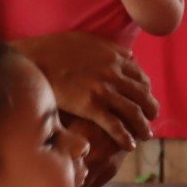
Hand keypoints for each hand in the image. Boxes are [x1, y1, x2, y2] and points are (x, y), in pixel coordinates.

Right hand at [17, 31, 156, 149]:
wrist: (34, 59)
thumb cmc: (57, 48)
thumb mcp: (89, 40)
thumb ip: (113, 49)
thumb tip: (131, 55)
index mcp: (115, 59)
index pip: (141, 79)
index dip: (147, 92)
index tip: (146, 100)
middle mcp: (114, 74)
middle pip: (142, 96)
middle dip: (150, 110)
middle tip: (151, 120)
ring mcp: (103, 91)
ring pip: (133, 112)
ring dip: (143, 126)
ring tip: (146, 136)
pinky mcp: (90, 106)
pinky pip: (114, 125)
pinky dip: (124, 136)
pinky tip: (129, 145)